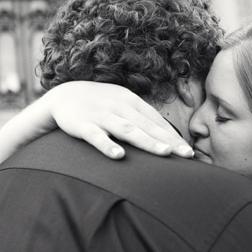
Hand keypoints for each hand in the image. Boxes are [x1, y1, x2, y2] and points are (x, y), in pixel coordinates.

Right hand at [45, 82, 193, 159]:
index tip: (188, 153)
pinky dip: (107, 146)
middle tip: (186, 155)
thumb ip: (141, 120)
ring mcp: (101, 115)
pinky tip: (119, 156)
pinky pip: (96, 136)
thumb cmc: (100, 105)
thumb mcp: (122, 106)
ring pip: (127, 129)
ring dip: (146, 141)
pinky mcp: (82, 124)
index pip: (157, 121)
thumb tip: (167, 138)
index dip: (173, 137)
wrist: (63, 95)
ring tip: (164, 152)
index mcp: (131, 102)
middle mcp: (120, 107)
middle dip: (168, 141)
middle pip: (148, 126)